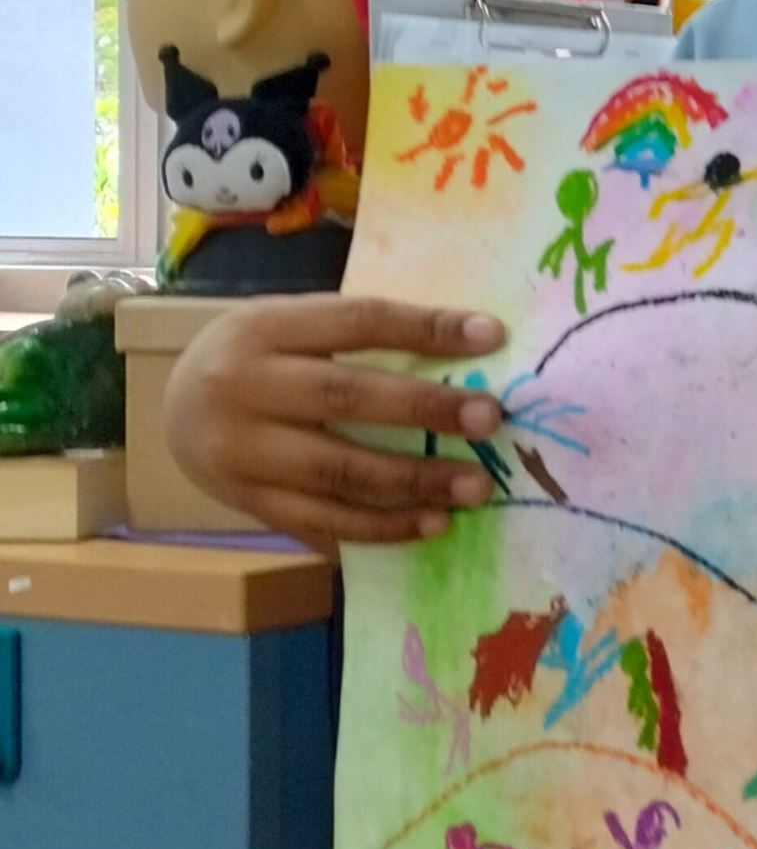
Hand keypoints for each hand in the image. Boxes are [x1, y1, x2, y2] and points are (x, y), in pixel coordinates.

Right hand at [164, 297, 508, 550]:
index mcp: (265, 327)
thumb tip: (469, 352)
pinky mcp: (246, 502)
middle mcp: (244, 386)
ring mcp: (240, 451)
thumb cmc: (262, 357)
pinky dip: (380, 527)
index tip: (491, 336)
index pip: (356, 321)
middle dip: (425, 409)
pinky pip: (321, 522)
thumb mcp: (293, 325)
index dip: (426, 327)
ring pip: (336, 471)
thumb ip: (360, 337)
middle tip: (490, 419)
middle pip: (345, 397)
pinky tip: (432, 525)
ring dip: (414, 482)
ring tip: (475, 487)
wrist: (173, 407)